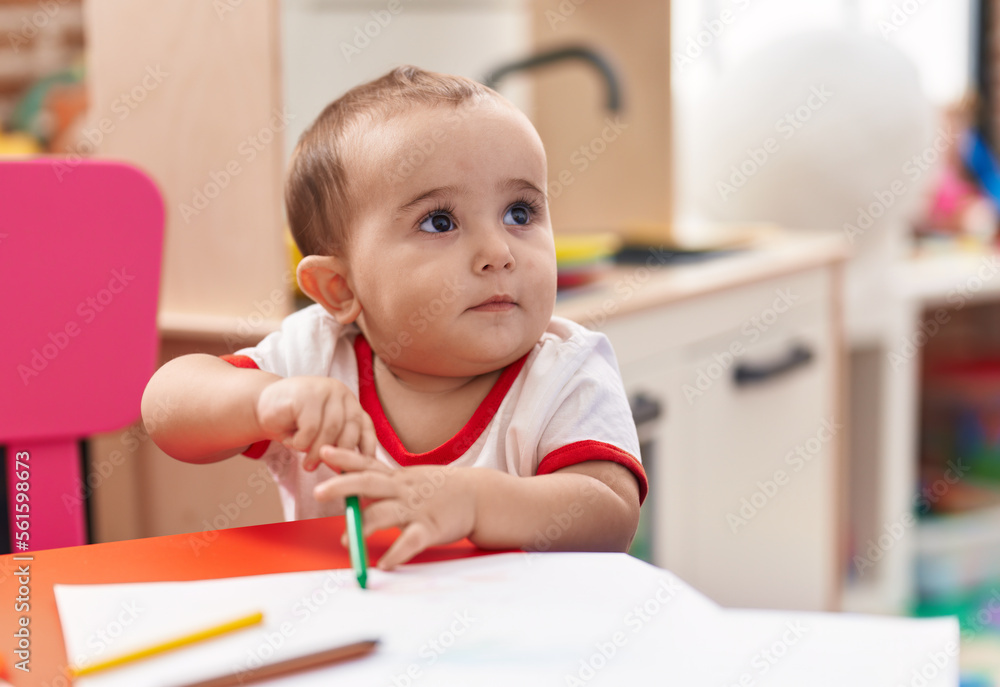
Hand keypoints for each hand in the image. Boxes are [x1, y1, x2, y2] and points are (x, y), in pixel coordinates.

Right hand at [254, 377, 375, 469]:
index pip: (365, 426)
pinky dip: (301, 442)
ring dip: (317, 452)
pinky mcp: (305, 394)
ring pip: (330, 429)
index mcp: (348, 401)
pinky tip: (291, 441)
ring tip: (308, 465)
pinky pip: (310, 428)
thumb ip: (337, 445)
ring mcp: (323, 390)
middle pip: (350, 428)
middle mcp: (340, 392)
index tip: (360, 468)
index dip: (366, 448)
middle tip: (328, 469)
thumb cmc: (294, 424)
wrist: (261, 405)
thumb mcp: (320, 435)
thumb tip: (351, 471)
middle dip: (340, 454)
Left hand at [313, 446, 477, 569]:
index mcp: (396, 477)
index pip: (366, 464)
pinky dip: (396, 553)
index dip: (345, 457)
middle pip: (368, 483)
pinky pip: (411, 541)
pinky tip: (384, 563)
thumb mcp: (409, 480)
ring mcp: (417, 507)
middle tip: (318, 491)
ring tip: (346, 542)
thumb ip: (382, 484)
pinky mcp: (431, 527)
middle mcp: (403, 488)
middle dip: (342, 486)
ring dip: (363, 526)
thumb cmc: (438, 489)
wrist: (479, 495)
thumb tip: (350, 491)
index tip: (324, 450)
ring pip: (385, 513)